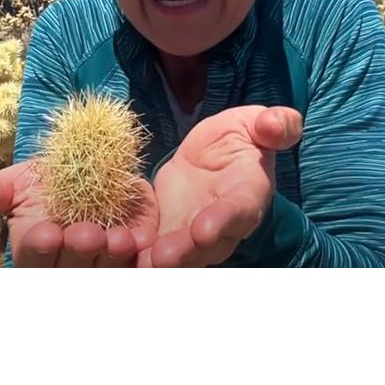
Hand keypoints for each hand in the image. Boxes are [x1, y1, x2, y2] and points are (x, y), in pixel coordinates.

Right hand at [0, 161, 158, 266]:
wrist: (100, 172)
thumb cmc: (51, 181)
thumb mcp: (18, 183)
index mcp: (36, 250)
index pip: (34, 259)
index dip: (40, 249)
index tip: (48, 232)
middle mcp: (69, 265)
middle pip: (72, 271)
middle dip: (79, 254)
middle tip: (87, 233)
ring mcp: (104, 265)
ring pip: (108, 273)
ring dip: (113, 259)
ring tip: (120, 238)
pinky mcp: (137, 261)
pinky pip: (142, 269)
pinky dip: (148, 262)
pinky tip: (149, 245)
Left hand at [138, 106, 302, 267]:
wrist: (215, 158)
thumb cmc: (240, 140)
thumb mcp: (257, 124)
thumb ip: (276, 125)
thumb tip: (274, 124)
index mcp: (246, 197)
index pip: (238, 213)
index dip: (222, 222)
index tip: (203, 230)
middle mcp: (220, 227)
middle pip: (203, 248)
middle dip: (183, 254)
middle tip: (160, 259)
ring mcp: (190, 236)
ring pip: (174, 257)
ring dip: (152, 260)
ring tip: (128, 258)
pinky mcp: (163, 233)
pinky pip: (147, 248)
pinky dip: (129, 252)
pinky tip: (108, 248)